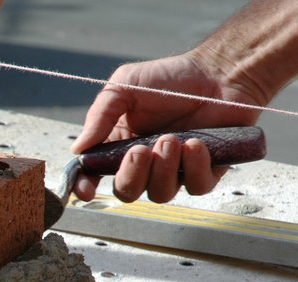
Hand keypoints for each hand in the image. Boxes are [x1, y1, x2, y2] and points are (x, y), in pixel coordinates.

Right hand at [71, 53, 261, 202]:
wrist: (219, 72)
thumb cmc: (170, 77)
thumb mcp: (124, 86)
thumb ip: (99, 116)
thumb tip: (79, 149)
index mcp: (118, 145)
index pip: (95, 175)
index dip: (87, 186)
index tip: (88, 189)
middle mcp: (145, 163)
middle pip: (127, 192)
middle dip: (131, 175)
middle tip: (142, 150)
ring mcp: (175, 170)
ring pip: (160, 193)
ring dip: (164, 169)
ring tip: (173, 139)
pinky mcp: (205, 171)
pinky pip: (196, 187)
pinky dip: (194, 168)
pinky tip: (196, 144)